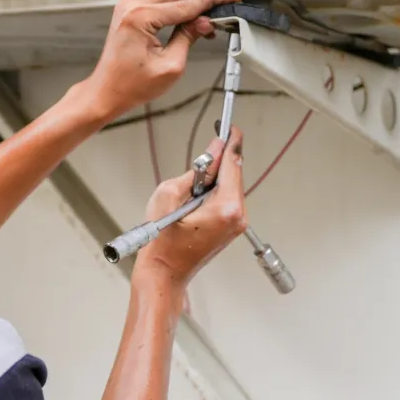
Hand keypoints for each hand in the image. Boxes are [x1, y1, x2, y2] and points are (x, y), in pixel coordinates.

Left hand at [79, 0, 236, 123]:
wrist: (106, 91)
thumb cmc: (129, 85)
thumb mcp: (170, 66)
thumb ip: (188, 38)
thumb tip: (204, 22)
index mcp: (140, 17)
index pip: (186, 3)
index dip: (212, 1)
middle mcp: (132, 6)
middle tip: (219, 11)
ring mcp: (129, 6)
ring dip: (190, 2)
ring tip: (205, 23)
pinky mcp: (130, 11)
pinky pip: (159, 0)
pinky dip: (177, 6)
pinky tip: (188, 21)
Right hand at [136, 128, 246, 289]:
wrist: (164, 272)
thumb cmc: (162, 242)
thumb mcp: (169, 194)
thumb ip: (194, 171)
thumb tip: (211, 154)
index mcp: (227, 208)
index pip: (234, 164)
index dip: (231, 141)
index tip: (230, 126)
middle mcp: (237, 216)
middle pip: (234, 175)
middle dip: (218, 161)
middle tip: (205, 151)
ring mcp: (236, 224)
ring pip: (230, 187)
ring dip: (213, 178)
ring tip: (189, 187)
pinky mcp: (230, 228)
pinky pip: (226, 200)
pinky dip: (213, 191)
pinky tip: (195, 197)